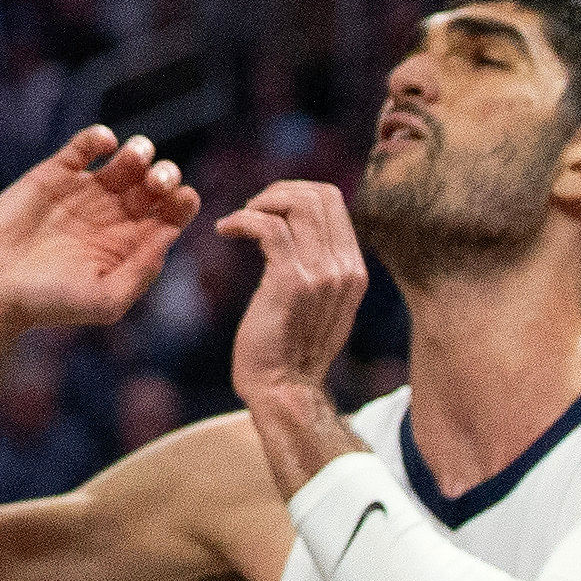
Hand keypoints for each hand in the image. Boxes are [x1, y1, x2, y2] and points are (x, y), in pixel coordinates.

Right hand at [0, 127, 198, 329]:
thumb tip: (171, 234)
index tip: (181, 198)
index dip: (183, 201)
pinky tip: (104, 144)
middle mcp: (114, 214)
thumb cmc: (50, 303)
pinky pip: (86, 145)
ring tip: (134, 159)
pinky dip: (100, 137)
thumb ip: (142, 271)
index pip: (172, 213)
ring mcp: (86, 191)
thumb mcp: (106, 300)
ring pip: (128, 158)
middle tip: (156, 181)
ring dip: (140, 151)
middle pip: (156, 182)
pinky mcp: (56, 173)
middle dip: (165, 174)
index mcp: (132, 243)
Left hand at [221, 180, 371, 417]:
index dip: (297, 192)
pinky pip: (269, 228)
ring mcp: (321, 275)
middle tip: (252, 209)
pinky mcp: (290, 283)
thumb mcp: (322, 304)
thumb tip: (302, 229)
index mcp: (354, 269)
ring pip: (297, 205)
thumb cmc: (291, 349)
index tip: (270, 207)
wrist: (284, 389)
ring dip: (260, 203)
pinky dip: (243, 220)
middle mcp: (344, 268)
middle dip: (279, 191)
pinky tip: (226, 231)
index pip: (334, 202)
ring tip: (238, 220)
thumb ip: (322, 267)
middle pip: (320, 195)